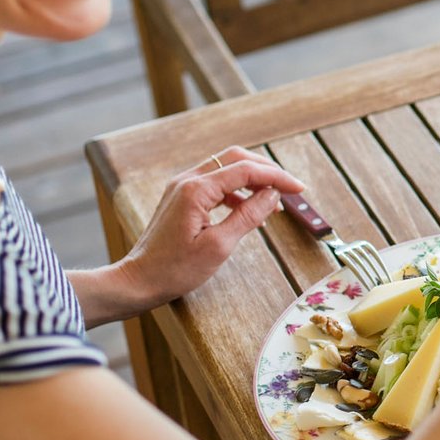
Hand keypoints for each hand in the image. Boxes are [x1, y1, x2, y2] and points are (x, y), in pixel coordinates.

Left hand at [112, 147, 307, 313]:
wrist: (139, 280)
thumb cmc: (175, 269)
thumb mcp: (219, 246)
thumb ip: (248, 216)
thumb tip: (272, 196)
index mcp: (196, 190)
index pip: (246, 170)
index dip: (276, 177)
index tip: (299, 189)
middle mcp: (187, 180)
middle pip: (235, 159)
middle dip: (266, 170)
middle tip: (289, 189)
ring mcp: (182, 187)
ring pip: (225, 168)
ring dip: (252, 180)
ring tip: (272, 203)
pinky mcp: (181, 197)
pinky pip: (215, 183)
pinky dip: (237, 191)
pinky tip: (249, 209)